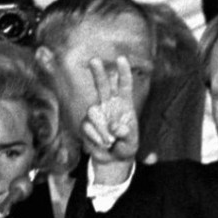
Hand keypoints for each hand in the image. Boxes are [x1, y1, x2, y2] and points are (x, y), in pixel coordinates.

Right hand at [82, 56, 138, 171]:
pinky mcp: (86, 123)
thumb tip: (116, 127)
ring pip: (93, 112)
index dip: (123, 72)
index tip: (121, 59)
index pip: (124, 85)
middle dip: (98, 73)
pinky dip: (96, 138)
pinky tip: (103, 143)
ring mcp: (96, 112)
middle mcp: (108, 104)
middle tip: (94, 60)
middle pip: (102, 85)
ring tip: (110, 141)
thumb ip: (126, 133)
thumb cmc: (125, 145)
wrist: (113, 158)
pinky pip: (88, 127)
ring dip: (102, 130)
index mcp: (124, 103)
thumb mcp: (131, 141)